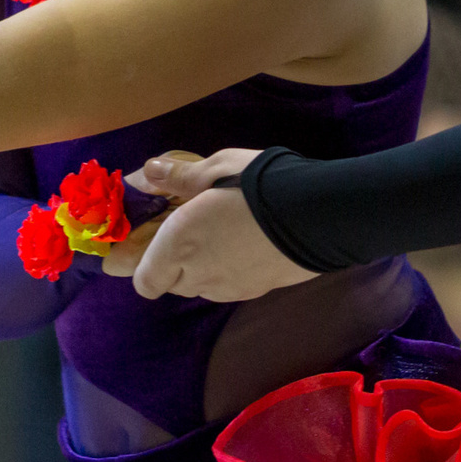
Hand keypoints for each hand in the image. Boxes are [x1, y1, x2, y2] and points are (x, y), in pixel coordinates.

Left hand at [116, 150, 314, 299]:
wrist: (316, 216)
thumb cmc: (256, 186)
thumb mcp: (215, 169)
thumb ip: (177, 176)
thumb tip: (145, 173)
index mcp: (177, 246)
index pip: (145, 281)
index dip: (144, 265)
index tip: (155, 240)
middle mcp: (199, 276)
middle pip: (173, 284)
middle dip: (175, 262)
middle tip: (193, 230)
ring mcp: (230, 289)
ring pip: (203, 287)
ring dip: (204, 269)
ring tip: (223, 235)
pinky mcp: (258, 292)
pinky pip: (230, 287)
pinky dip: (231, 271)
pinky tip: (247, 245)